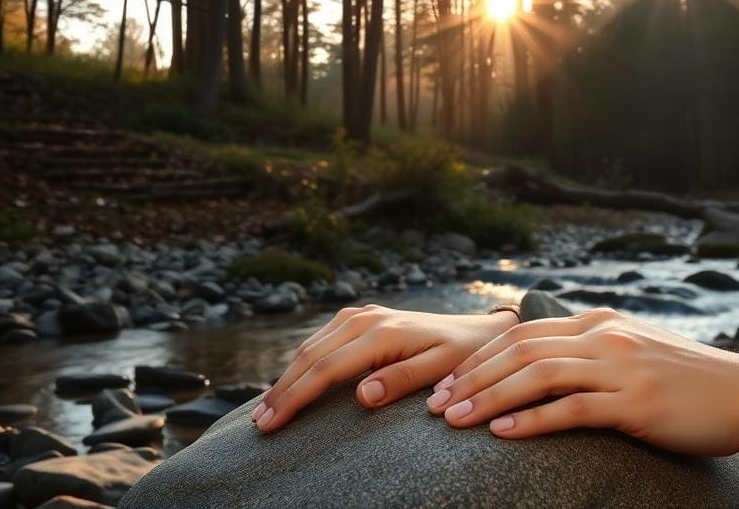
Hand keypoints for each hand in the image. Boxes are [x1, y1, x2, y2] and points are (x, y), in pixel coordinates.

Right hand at [253, 304, 518, 432]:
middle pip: (311, 355)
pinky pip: (322, 339)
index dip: (296, 397)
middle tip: (259, 425)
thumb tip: (363, 396)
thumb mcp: (440, 370)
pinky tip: (292, 382)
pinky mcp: (361, 317)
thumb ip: (402, 380)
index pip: (327, 368)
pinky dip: (302, 361)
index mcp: (382, 333)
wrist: (478, 331)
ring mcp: (361, 314)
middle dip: (283, 390)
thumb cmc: (462, 356)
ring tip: (266, 410)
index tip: (272, 423)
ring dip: (287, 376)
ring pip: (311, 345)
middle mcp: (366, 318)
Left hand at [425, 307, 738, 455]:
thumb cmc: (691, 380)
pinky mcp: (637, 402)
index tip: (448, 380)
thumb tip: (549, 364)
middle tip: (436, 403)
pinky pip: (572, 409)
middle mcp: (604, 336)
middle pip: (519, 350)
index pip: (523, 333)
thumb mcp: (636, 352)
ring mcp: (620, 367)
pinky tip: (502, 435)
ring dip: (489, 398)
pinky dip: (532, 421)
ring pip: (537, 375)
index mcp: (599, 323)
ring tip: (454, 420)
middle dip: (471, 376)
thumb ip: (594, 351)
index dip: (480, 357)